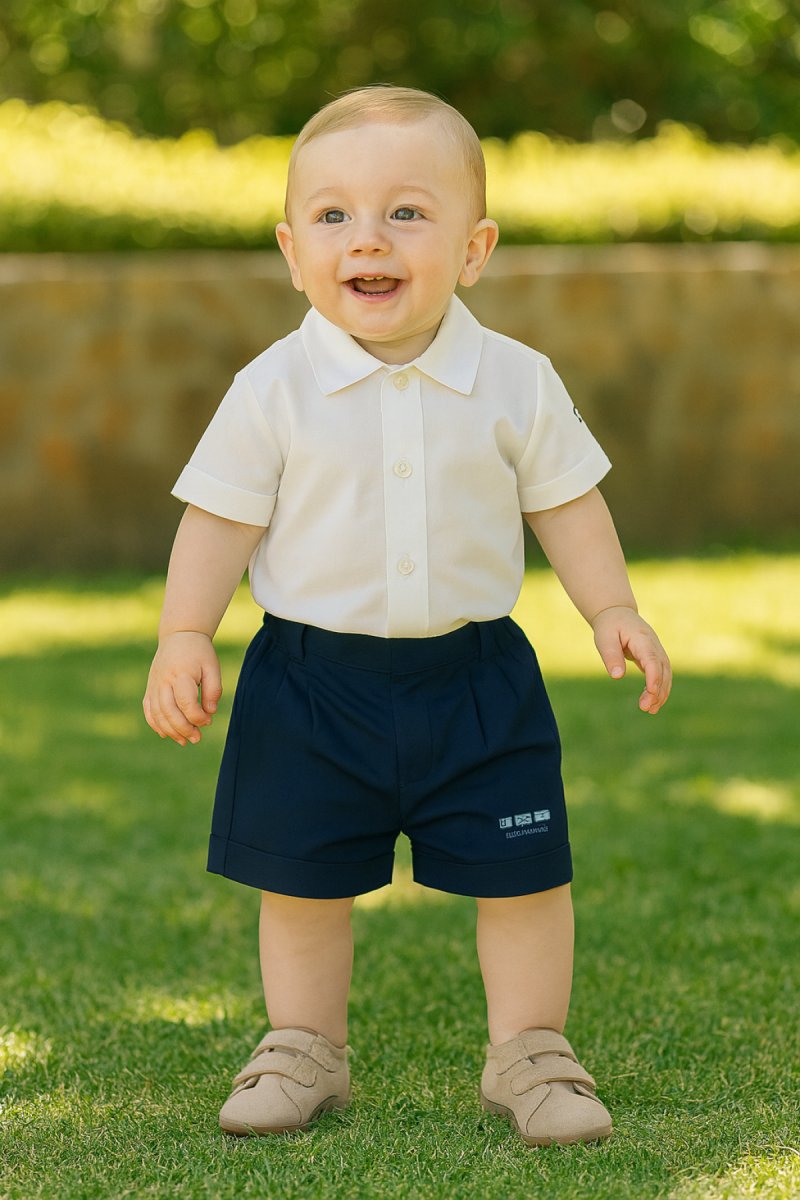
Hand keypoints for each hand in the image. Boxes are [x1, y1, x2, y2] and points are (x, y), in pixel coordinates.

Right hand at [143, 631, 222, 745]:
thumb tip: (210, 713)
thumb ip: (213, 690)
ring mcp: (154, 685)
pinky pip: (148, 709)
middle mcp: (164, 680)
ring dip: (170, 730)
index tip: (208, 721)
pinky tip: (166, 734)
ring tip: (184, 741)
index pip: (186, 702)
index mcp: (181, 674)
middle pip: (169, 711)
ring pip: (157, 713)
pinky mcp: (150, 687)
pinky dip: (155, 724)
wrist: (179, 635)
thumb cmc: (200, 652)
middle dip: (183, 729)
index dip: (197, 717)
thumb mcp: (212, 666)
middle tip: (197, 739)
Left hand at [591, 606, 671, 714]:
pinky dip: (660, 689)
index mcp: (642, 638)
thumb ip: (611, 656)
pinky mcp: (655, 658)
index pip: (651, 659)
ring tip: (650, 710)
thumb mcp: (604, 639)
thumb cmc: (609, 626)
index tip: (651, 692)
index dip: (653, 676)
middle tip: (645, 708)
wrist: (618, 614)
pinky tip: (652, 703)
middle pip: (662, 669)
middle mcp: (654, 645)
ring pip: (666, 674)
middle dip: (657, 690)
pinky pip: (662, 675)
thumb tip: (616, 676)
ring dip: (661, 693)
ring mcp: (657, 651)